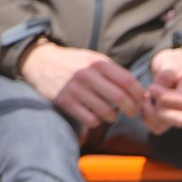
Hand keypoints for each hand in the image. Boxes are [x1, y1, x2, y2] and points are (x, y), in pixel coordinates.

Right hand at [19, 41, 144, 128]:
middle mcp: (87, 75)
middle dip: (132, 109)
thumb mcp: (94, 59)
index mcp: (98, 63)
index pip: (128, 82)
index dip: (139, 95)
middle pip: (121, 98)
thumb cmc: (74, 64)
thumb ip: (114, 72)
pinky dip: (97, 122)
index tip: (141, 101)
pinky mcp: (65, 102)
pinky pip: (90, 120)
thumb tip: (139, 91)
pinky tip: (96, 117)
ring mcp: (75, 89)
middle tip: (132, 113)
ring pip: (106, 112)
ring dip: (114, 117)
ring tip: (112, 114)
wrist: (40, 62)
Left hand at [142, 47, 181, 134]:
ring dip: (150, 114)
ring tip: (146, 99)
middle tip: (149, 96)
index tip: (152, 87)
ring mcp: (179, 114)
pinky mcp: (168, 120)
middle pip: (180, 120)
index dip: (164, 96)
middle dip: (159, 110)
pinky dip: (146, 120)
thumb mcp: (171, 61)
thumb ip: (168, 70)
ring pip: (166, 126)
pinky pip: (157, 128)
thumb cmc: (173, 64)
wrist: (174, 70)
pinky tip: (145, 106)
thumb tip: (163, 79)